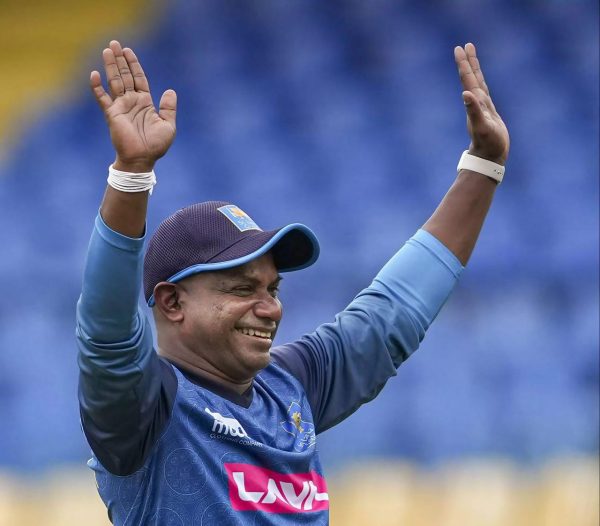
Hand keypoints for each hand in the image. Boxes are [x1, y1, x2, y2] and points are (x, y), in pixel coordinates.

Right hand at [90, 40, 176, 171]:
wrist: (142, 159)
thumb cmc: (156, 145)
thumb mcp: (168, 125)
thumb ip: (169, 108)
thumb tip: (171, 90)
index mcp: (145, 103)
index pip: (139, 78)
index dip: (134, 65)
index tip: (129, 51)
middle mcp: (131, 102)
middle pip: (125, 76)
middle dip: (120, 60)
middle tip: (114, 43)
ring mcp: (121, 107)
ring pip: (114, 82)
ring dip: (110, 66)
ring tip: (107, 50)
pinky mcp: (112, 115)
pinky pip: (102, 98)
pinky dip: (97, 87)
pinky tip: (94, 74)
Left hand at [455, 43, 508, 164]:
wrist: (489, 157)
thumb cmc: (487, 143)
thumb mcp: (481, 125)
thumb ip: (473, 110)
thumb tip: (465, 93)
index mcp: (475, 102)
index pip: (468, 79)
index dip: (464, 64)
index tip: (460, 48)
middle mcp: (477, 102)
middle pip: (471, 77)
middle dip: (468, 62)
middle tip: (464, 46)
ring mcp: (482, 107)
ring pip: (477, 83)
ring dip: (474, 70)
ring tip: (471, 57)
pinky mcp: (489, 113)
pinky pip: (484, 93)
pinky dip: (482, 84)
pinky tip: (479, 84)